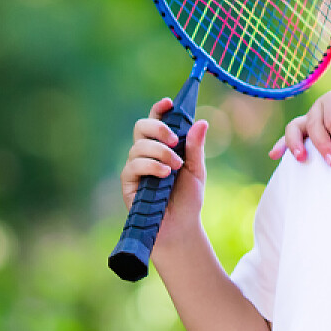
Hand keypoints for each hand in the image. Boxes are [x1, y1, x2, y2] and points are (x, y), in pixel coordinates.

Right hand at [120, 98, 208, 236]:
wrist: (181, 227)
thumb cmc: (188, 199)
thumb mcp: (197, 171)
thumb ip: (196, 147)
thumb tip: (201, 122)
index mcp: (163, 146)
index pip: (156, 121)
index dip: (159, 109)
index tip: (169, 102)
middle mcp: (146, 154)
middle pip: (140, 127)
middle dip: (157, 128)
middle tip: (174, 140)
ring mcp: (135, 167)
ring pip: (138, 146)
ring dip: (159, 152)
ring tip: (175, 166)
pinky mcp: (128, 183)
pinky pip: (133, 166)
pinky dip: (150, 166)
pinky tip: (164, 174)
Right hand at [268, 88, 330, 164]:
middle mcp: (319, 107)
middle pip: (315, 125)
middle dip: (323, 145)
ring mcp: (310, 120)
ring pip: (295, 128)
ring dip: (296, 144)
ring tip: (302, 159)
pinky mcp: (305, 134)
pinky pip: (289, 137)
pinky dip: (281, 145)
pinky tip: (275, 155)